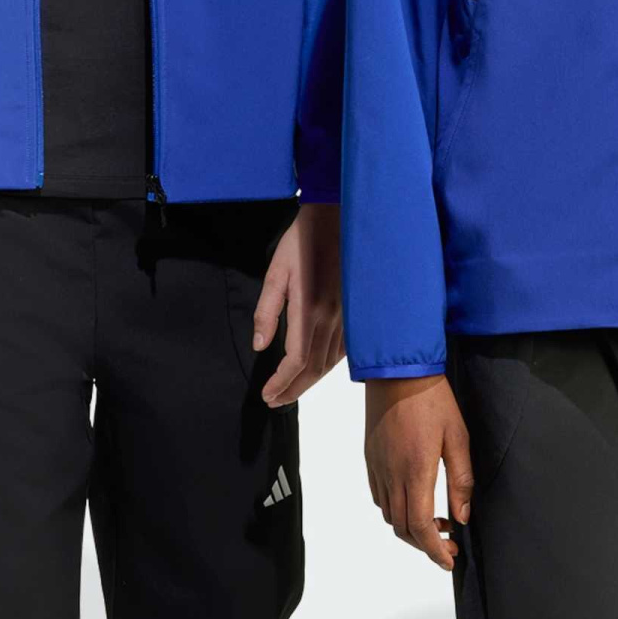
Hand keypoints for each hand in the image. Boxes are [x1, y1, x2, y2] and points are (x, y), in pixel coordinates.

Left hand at [254, 202, 344, 404]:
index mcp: (310, 310)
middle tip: (275, 401)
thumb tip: (260, 346)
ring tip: (290, 391)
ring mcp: (349, 317)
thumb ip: (267, 311)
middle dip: (293, 390)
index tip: (267, 395)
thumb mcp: (276, 271)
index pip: (296, 361)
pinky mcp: (357, 313)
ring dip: (309, 382)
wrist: (341, 217)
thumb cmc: (303, 240)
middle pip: (314, 369)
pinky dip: (327, 366)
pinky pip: (343, 350)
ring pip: (330, 363)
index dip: (281, 383)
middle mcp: (333, 319)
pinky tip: (315, 369)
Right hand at [364, 375, 472, 570]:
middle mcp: (391, 475)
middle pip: (402, 528)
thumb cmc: (433, 400)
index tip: (449, 559)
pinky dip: (396, 510)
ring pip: (389, 516)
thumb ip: (461, 481)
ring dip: (411, 528)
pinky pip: (380, 497)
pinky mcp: (370, 459)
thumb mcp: (459, 439)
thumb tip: (462, 517)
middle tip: (449, 545)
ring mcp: (377, 468)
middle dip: (425, 545)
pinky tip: (414, 500)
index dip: (435, 550)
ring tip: (436, 522)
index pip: (421, 527)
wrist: (397, 371)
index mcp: (416, 472)